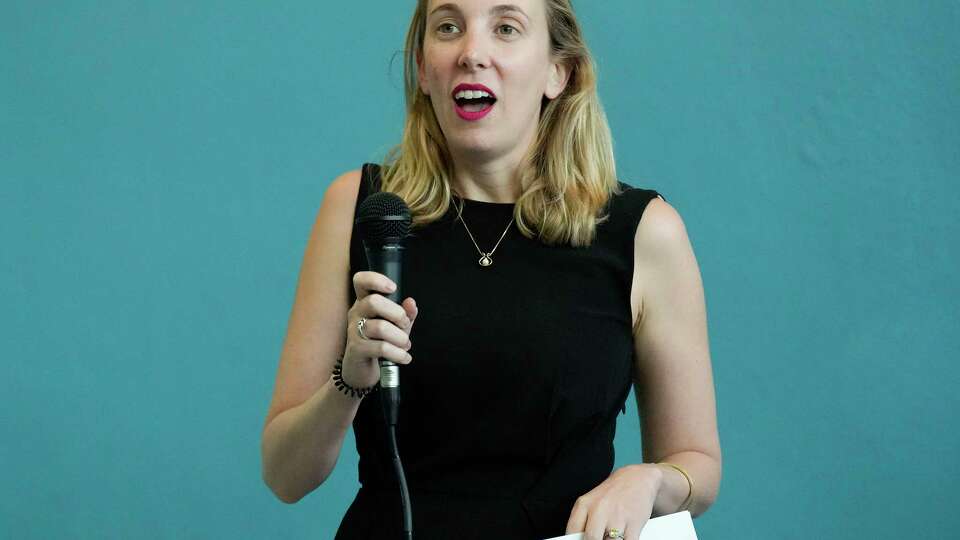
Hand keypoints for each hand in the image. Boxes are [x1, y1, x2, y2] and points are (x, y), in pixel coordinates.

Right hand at [343, 271, 418, 387]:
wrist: (361, 371)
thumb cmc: (378, 343)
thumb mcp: (395, 327)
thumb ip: (406, 314)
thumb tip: (411, 303)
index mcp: (364, 302)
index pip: (361, 281)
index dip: (376, 279)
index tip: (393, 288)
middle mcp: (357, 313)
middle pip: (373, 302)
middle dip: (397, 313)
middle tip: (404, 325)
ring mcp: (354, 331)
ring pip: (380, 327)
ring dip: (400, 338)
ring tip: (405, 345)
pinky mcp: (356, 349)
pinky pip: (380, 348)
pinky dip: (398, 354)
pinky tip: (405, 357)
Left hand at [565, 464, 662, 539]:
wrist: (637, 479)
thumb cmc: (612, 493)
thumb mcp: (590, 502)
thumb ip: (583, 522)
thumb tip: (579, 539)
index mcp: (584, 504)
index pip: (572, 531)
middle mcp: (599, 510)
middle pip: (591, 538)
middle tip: (600, 537)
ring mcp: (617, 517)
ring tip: (613, 534)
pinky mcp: (634, 524)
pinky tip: (624, 535)